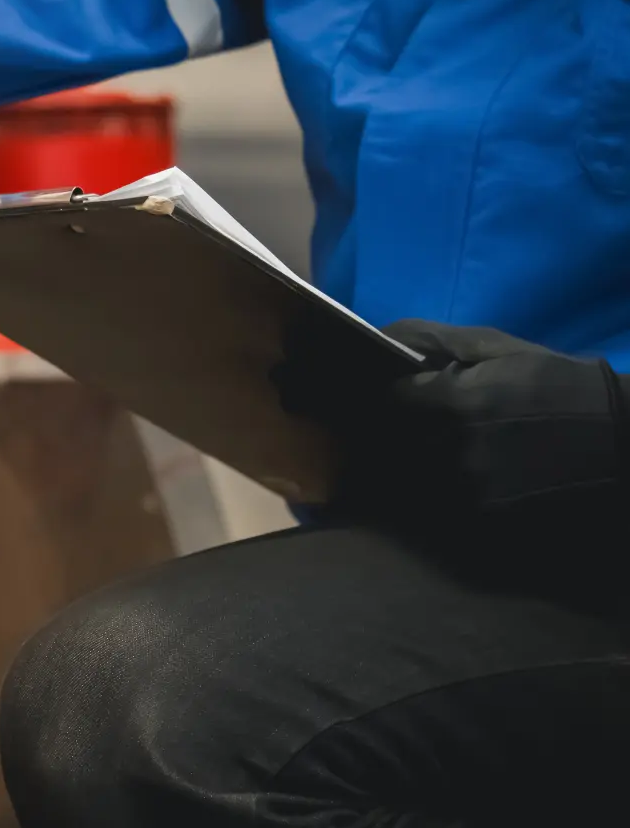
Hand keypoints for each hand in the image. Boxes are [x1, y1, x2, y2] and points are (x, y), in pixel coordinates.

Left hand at [277, 320, 628, 530]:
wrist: (626, 455)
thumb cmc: (556, 390)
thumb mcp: (494, 349)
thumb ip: (425, 340)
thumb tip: (369, 334)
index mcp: (440, 405)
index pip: (351, 398)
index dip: (310, 388)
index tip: (281, 382)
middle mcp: (438, 459)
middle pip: (354, 450)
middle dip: (324, 433)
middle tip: (293, 413)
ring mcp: (452, 507)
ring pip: (372, 493)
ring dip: (344, 476)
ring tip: (323, 463)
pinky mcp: (470, 543)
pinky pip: (405, 527)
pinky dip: (380, 510)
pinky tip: (364, 496)